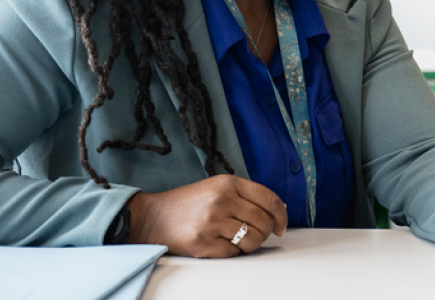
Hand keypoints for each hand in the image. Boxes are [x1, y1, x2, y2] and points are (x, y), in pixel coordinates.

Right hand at [125, 174, 288, 257]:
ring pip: (253, 239)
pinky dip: (232, 251)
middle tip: (256, 234)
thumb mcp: (216, 188)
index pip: (269, 198)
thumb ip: (244, 195)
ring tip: (239, 240)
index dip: (281, 215)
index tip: (281, 226)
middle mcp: (222, 200)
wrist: (152, 217)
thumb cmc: (187, 204)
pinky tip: (219, 243)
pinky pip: (234, 252)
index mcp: (228, 183)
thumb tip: (278, 209)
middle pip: (264, 221)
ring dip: (251, 244)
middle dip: (266, 232)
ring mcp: (212, 222)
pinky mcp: (204, 242)